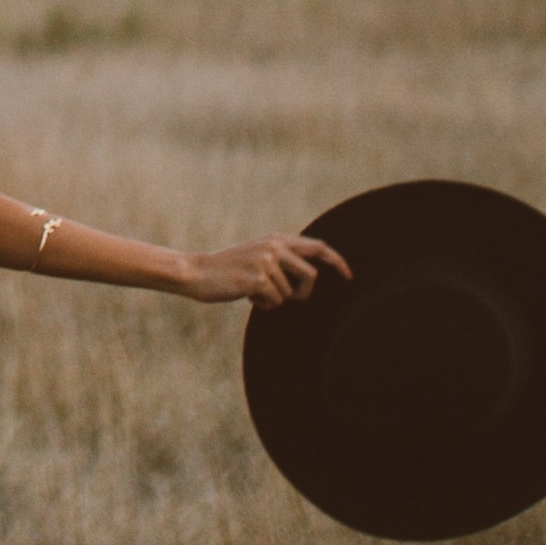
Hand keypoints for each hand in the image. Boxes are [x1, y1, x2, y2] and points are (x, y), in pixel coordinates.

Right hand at [174, 233, 350, 307]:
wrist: (196, 272)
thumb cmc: (227, 269)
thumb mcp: (256, 255)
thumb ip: (281, 258)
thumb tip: (310, 276)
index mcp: (277, 239)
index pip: (318, 247)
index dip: (338, 262)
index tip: (349, 276)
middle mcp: (275, 247)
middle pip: (311, 276)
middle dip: (303, 293)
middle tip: (291, 298)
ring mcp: (267, 262)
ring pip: (290, 293)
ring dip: (274, 299)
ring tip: (252, 291)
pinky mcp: (259, 279)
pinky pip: (276, 301)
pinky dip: (263, 305)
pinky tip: (246, 296)